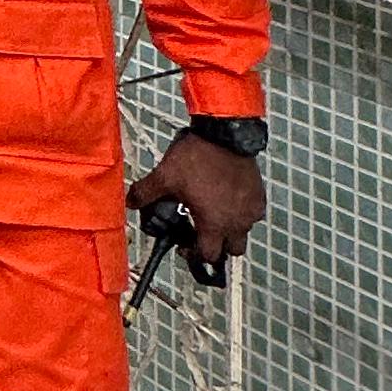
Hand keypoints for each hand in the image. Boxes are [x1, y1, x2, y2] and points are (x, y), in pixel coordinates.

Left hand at [131, 131, 265, 268]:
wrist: (225, 135)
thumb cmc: (199, 157)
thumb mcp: (164, 176)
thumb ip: (145, 193)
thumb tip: (132, 202)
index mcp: (214, 224)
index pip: (208, 256)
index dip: (193, 254)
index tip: (184, 245)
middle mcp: (236, 222)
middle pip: (231, 251)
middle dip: (216, 246)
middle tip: (201, 233)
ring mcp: (251, 210)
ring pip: (243, 232)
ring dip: (230, 230)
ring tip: (214, 214)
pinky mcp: (259, 196)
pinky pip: (253, 214)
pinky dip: (242, 213)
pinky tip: (228, 200)